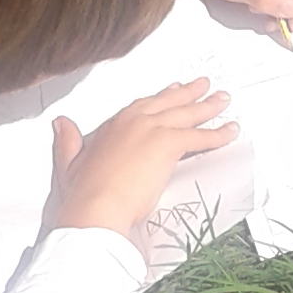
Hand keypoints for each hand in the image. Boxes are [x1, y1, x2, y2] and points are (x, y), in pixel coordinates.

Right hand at [44, 81, 239, 244]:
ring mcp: (151, 129)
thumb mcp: (69, 163)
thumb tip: (61, 123)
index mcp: (113, 125)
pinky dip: (217, 134)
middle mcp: (133, 121)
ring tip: (224, 99)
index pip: (142, 106)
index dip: (160, 98)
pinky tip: (231, 131)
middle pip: (168, 102)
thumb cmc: (83, 194)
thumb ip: (68, 141)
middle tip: (204, 85)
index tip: (172, 91)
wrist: (96, 208)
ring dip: (209, 106)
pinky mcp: (167, 144)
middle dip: (189, 93)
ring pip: (187, 113)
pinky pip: (200, 136)